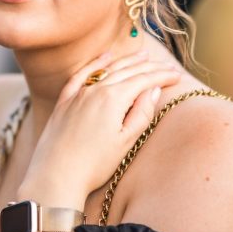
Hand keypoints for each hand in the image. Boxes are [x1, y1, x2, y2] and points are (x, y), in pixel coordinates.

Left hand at [19, 52, 180, 207]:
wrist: (55, 175)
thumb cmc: (92, 164)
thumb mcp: (125, 142)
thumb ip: (141, 114)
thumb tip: (153, 91)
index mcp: (112, 98)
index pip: (144, 80)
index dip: (162, 76)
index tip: (177, 76)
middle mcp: (94, 90)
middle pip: (127, 71)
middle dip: (149, 67)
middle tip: (167, 66)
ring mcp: (77, 94)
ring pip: (106, 70)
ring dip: (127, 61)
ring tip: (143, 56)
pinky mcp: (64, 101)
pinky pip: (81, 75)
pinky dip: (96, 64)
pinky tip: (105, 57)